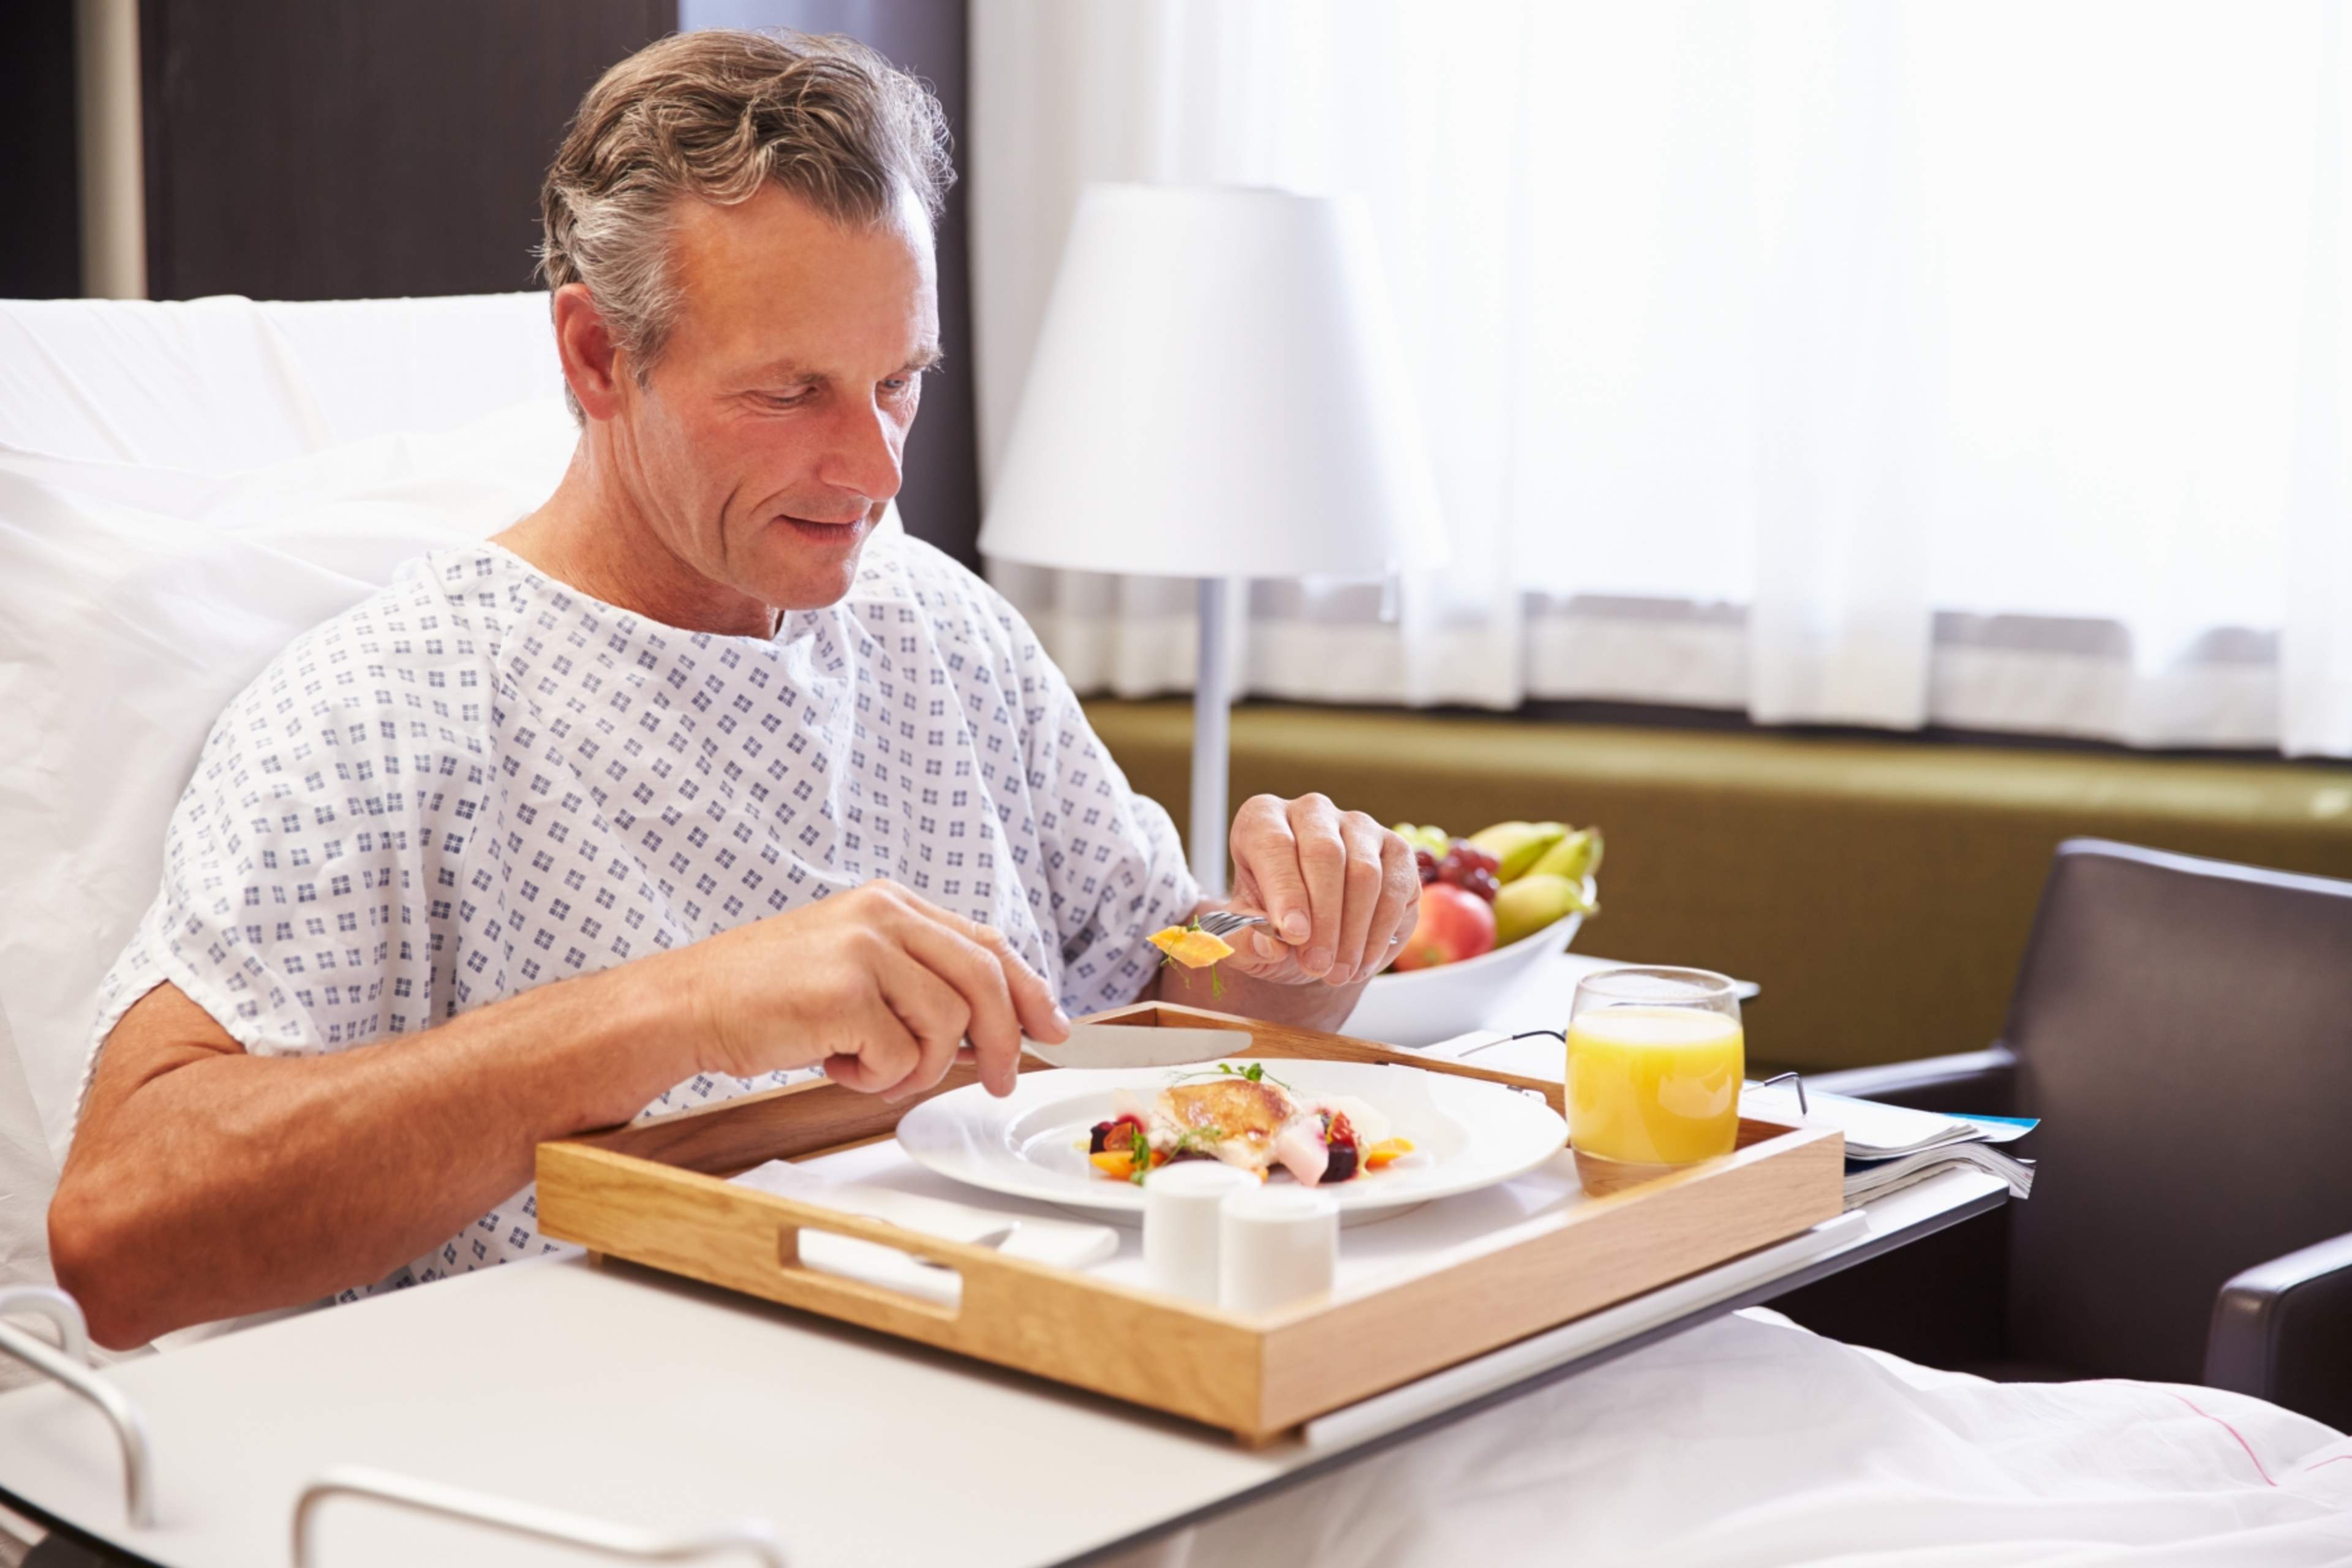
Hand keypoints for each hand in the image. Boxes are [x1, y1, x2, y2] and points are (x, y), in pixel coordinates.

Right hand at [673, 881, 1068, 1099]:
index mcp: (890, 904)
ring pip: (947, 1026)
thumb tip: (989, 1026)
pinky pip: (900, 1057)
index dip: (1028, 989)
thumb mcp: (851, 967)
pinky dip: (873, 1078)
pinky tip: (832, 1063)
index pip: (984, 944)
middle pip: (984, 982)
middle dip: (1002, 1043)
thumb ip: (915, 979)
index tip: (1050, 1027)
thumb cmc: (764, 995)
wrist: (686, 1004)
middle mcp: (883, 916)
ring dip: (915, 1068)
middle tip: (997, 1081)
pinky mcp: (845, 994)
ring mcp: (865, 951)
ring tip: (867, 1067)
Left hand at [1219, 794, 1420, 986]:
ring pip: (1365, 873)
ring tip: (1337, 973)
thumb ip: (1244, 942)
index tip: (1293, 935)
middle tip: (1317, 966)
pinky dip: (1379, 934)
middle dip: (1323, 918)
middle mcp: (1312, 811)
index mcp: (1262, 819)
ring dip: (1353, 932)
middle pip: (1325, 854)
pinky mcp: (1396, 850)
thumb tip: (1269, 944)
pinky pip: (1396, 889)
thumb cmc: (1272, 928)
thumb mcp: (1243, 941)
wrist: (1311, 937)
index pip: (1273, 844)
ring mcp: (1359, 826)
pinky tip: (1362, 964)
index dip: (1285, 891)